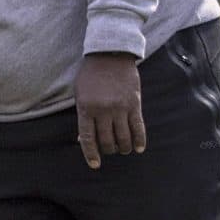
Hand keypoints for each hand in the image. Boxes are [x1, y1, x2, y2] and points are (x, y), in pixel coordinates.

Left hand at [74, 52, 146, 168]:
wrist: (110, 54)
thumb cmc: (91, 75)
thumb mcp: (80, 94)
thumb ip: (83, 116)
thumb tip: (83, 140)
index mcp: (86, 108)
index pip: (88, 138)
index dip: (91, 154)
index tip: (95, 164)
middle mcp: (104, 110)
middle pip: (107, 140)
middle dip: (108, 150)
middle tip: (110, 150)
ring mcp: (120, 107)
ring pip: (124, 137)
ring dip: (123, 148)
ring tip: (123, 149)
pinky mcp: (135, 104)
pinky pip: (139, 127)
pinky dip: (139, 140)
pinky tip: (138, 148)